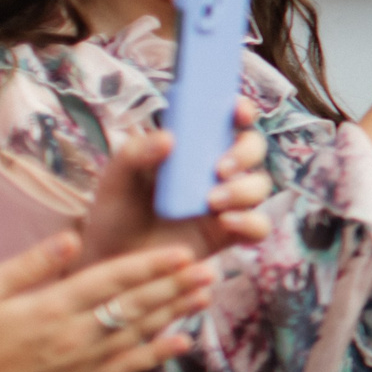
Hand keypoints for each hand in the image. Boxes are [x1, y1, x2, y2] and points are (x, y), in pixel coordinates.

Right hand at [0, 233, 214, 371]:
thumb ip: (31, 263)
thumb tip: (73, 236)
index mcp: (52, 307)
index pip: (113, 280)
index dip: (151, 265)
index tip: (183, 253)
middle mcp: (75, 335)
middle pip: (135, 305)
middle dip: (175, 285)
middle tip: (209, 268)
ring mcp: (83, 363)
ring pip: (139, 333)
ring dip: (175, 313)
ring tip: (205, 294)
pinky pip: (129, 367)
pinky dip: (157, 353)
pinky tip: (183, 341)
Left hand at [82, 100, 272, 262]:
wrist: (112, 261)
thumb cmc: (114, 214)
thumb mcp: (115, 180)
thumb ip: (134, 153)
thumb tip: (169, 137)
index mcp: (192, 149)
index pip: (226, 120)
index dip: (240, 109)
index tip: (237, 111)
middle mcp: (214, 171)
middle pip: (253, 149)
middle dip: (245, 153)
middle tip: (218, 168)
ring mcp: (226, 203)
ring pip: (259, 186)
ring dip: (243, 189)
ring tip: (211, 202)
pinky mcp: (229, 234)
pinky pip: (258, 226)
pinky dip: (250, 222)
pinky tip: (226, 223)